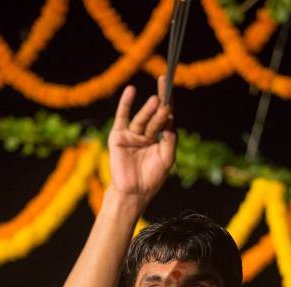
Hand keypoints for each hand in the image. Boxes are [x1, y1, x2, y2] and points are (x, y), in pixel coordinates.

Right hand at [107, 75, 176, 210]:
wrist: (134, 192)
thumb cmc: (152, 178)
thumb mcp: (167, 158)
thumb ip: (170, 140)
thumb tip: (171, 121)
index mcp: (159, 140)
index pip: (165, 119)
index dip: (168, 104)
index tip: (170, 90)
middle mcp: (146, 135)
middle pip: (154, 117)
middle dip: (160, 107)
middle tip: (165, 100)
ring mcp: (132, 135)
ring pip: (142, 119)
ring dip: (148, 109)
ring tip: (155, 101)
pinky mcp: (119, 137)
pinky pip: (122, 117)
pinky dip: (126, 104)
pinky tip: (131, 91)